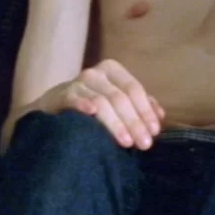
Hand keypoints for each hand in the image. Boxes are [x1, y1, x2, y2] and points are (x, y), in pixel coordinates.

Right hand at [40, 59, 163, 149]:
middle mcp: (96, 73)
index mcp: (113, 70)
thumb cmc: (92, 101)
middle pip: (120, 98)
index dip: (145, 110)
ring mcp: (77, 82)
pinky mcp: (61, 94)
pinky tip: (91, 114)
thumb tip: (160, 115)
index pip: (134, 89)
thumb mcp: (117, 100)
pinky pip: (74, 99)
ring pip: (101, 102)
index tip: (154, 132)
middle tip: (144, 144)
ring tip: (127, 142)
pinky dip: (83, 105)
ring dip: (116, 123)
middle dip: (134, 122)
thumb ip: (139, 105)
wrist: (54, 104)